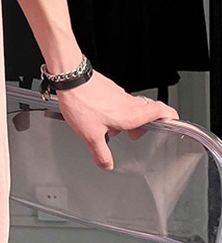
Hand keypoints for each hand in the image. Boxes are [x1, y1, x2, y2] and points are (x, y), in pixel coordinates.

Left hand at [53, 69, 179, 170]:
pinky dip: (113, 109)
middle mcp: (129, 102)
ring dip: (125, 117)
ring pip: (131, 106)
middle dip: (142, 124)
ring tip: (110, 127)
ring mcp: (119, 93)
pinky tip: (97, 115)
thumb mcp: (90, 135)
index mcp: (133, 114)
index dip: (172, 118)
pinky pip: (117, 100)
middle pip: (148, 111)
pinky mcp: (108, 87)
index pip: (164, 111)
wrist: (70, 78)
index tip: (173, 125)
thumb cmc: (81, 102)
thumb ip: (101, 153)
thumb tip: (107, 165)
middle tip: (132, 134)